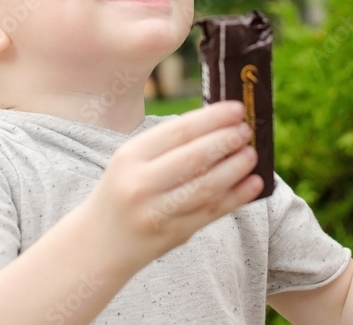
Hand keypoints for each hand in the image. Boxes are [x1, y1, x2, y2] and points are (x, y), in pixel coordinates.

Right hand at [84, 101, 261, 268]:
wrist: (98, 243)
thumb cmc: (121, 191)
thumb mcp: (130, 160)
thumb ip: (168, 145)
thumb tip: (217, 124)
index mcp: (130, 156)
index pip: (179, 131)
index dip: (213, 118)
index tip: (237, 109)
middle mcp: (141, 183)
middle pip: (194, 157)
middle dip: (226, 141)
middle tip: (247, 130)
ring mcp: (157, 212)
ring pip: (206, 186)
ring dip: (235, 168)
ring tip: (251, 155)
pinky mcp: (172, 235)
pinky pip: (211, 212)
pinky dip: (236, 197)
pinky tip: (254, 184)